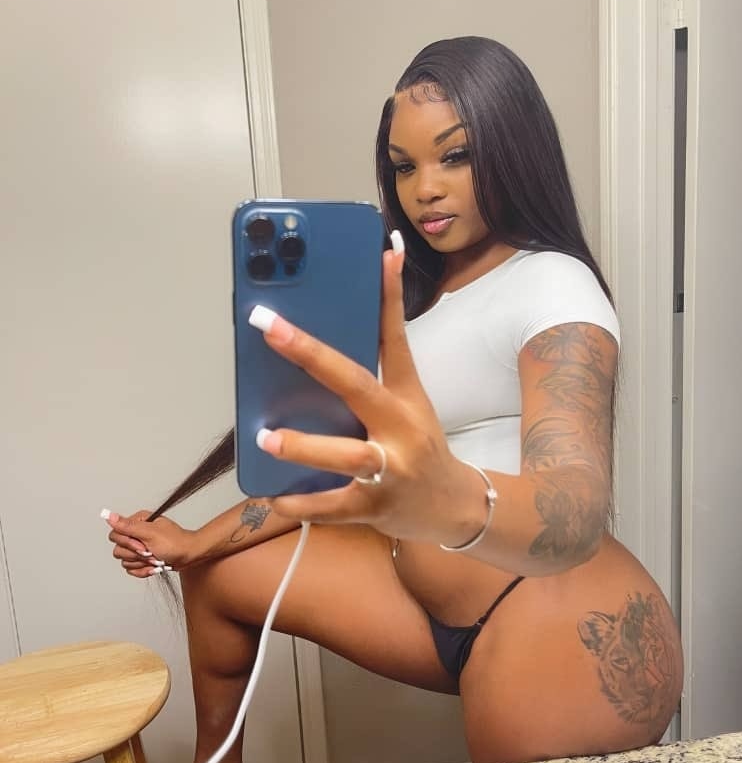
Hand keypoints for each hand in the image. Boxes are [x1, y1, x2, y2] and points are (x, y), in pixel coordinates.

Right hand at [105, 509, 195, 577]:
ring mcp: (139, 547)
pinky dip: (143, 570)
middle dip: (136, 555)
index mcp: (137, 522)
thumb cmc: (175, 542)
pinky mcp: (142, 559)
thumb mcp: (150, 533)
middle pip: (118, 550)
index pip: (115, 535)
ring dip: (142, 563)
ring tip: (156, 559)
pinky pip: (132, 569)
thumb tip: (109, 516)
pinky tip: (154, 567)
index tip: (143, 546)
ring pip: (125, 561)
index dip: (128, 544)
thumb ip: (128, 526)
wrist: (189, 555)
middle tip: (152, 553)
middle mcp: (136, 533)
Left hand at [251, 247, 486, 547]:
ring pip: (347, 456)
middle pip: (359, 385)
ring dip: (304, 447)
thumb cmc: (419, 448)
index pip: (396, 337)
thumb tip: (334, 336)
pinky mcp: (375, 508)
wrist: (455, 508)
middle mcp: (400, 428)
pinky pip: (331, 506)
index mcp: (406, 396)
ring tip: (264, 437)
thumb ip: (373, 373)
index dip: (388, 296)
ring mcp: (390, 470)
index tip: (379, 254)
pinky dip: (300, 504)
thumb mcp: (408, 405)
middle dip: (312, 354)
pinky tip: (272, 494)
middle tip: (270, 327)